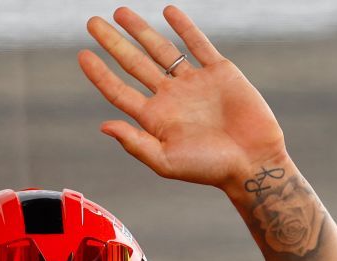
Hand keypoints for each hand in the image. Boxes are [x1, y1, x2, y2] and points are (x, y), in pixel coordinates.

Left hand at [78, 6, 286, 192]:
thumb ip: (135, 143)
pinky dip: (184, 27)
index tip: (83, 55)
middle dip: (113, 43)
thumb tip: (103, 126)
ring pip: (162, 50)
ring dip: (141, 31)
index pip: (119, 91)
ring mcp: (194, 83)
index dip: (100, 73)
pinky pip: (198, 44)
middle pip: (135, 64)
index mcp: (155, 119)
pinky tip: (168, 12)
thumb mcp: (166, 162)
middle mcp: (171, 98)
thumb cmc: (210, 169)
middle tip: (92, 23)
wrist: (253, 162)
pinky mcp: (220, 73)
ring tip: (120, 13)